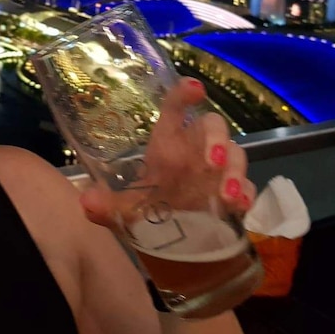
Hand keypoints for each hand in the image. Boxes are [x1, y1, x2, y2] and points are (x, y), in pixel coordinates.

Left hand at [79, 76, 255, 227]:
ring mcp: (218, 173)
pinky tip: (239, 208)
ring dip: (234, 172)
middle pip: (213, 126)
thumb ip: (106, 206)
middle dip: (217, 139)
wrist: (173, 244)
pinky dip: (246, 196)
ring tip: (227, 195)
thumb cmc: (149, 212)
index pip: (175, 110)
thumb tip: (86, 202)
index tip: (195, 89)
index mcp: (167, 144)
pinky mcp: (234, 196)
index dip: (184, 95)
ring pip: (236, 155)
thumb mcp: (124, 212)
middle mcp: (194, 152)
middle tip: (213, 160)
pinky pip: (248, 188)